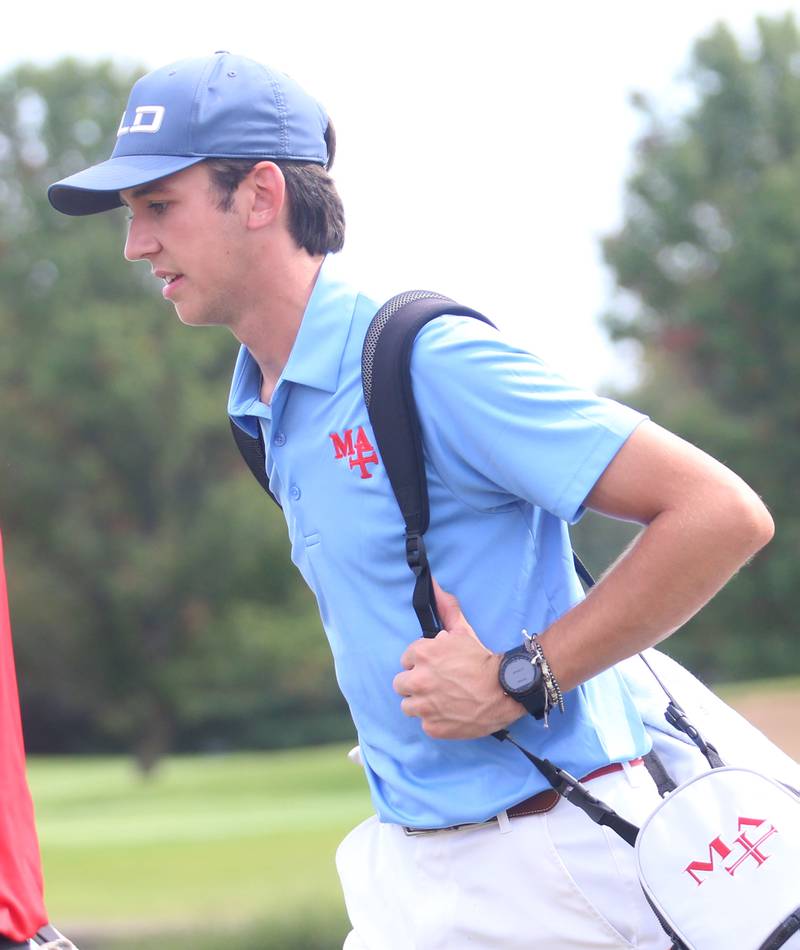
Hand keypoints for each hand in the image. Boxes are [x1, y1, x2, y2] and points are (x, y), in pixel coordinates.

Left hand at [392, 579, 524, 738]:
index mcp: (420, 654)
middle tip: (436, 683)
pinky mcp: (432, 727)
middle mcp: (417, 680)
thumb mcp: (462, 631)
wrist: (505, 689)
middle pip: (401, 684)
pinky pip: (424, 723)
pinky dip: (435, 720)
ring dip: (421, 703)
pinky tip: (450, 712)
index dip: (421, 662)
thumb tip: (434, 586)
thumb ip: (446, 610)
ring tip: (441, 699)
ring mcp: (424, 706)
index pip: (406, 659)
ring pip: (408, 706)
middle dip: (416, 683)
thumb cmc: (482, 659)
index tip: (435, 666)